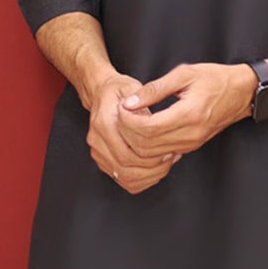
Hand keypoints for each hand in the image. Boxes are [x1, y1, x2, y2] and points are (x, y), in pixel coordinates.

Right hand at [87, 71, 181, 193]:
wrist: (102, 94)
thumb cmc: (120, 91)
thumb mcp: (133, 89)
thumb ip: (144, 106)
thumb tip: (156, 123)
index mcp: (104, 123)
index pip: (127, 153)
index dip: (151, 156)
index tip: (169, 150)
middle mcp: (97, 140)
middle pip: (126, 167)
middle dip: (152, 168)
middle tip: (170, 158)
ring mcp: (98, 152)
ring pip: (125, 177)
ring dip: (149, 175)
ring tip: (165, 164)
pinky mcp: (102, 160)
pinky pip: (123, 180)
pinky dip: (142, 180)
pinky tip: (155, 170)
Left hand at [115, 61, 256, 159]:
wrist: (241, 93)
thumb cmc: (215, 79)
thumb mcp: (184, 74)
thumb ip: (155, 89)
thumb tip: (130, 102)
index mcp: (189, 114)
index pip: (148, 128)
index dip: (129, 121)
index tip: (121, 107)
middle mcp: (190, 134)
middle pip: (146, 146)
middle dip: (127, 133)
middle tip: (120, 115)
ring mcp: (190, 144)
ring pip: (151, 154)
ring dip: (134, 141)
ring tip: (128, 122)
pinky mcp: (189, 147)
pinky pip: (161, 154)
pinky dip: (145, 146)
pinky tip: (141, 130)